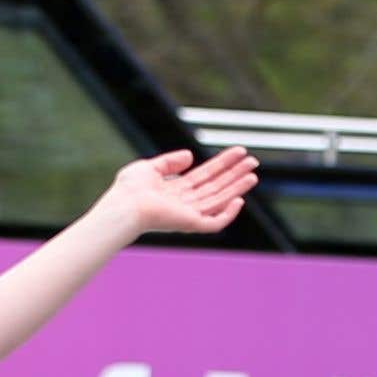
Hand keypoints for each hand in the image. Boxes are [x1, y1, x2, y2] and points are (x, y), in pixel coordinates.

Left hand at [103, 148, 257, 238]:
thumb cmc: (128, 190)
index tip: (238, 152)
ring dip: (237, 188)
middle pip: (216, 186)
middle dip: (234, 174)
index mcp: (175, 191)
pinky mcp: (190, 224)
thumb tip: (191, 156)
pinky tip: (239, 200)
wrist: (123, 206)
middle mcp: (184, 203)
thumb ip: (170, 161)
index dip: (222, 163)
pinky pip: (215, 223)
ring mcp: (188, 215)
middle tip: (253, 161)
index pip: (204, 175)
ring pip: (219, 201)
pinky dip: (228, 214)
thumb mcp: (149, 167)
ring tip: (253, 175)